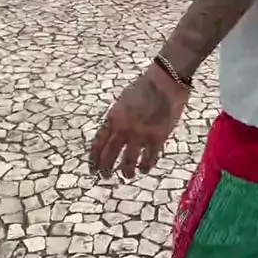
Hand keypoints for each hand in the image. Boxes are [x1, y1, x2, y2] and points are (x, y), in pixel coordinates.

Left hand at [89, 63, 188, 178]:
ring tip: (127, 175)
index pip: (98, 143)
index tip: (93, 169)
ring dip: (126, 171)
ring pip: (128, 162)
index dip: (94, 159)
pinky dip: (145, 166)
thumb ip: (117, 118)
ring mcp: (140, 134)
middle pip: (110, 155)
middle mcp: (124, 128)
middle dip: (106, 169)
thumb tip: (113, 135)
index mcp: (113, 117)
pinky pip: (149, 159)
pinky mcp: (158, 137)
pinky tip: (144, 168)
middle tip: (106, 177)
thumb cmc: (145, 86)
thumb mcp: (123, 100)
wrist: (165, 80)